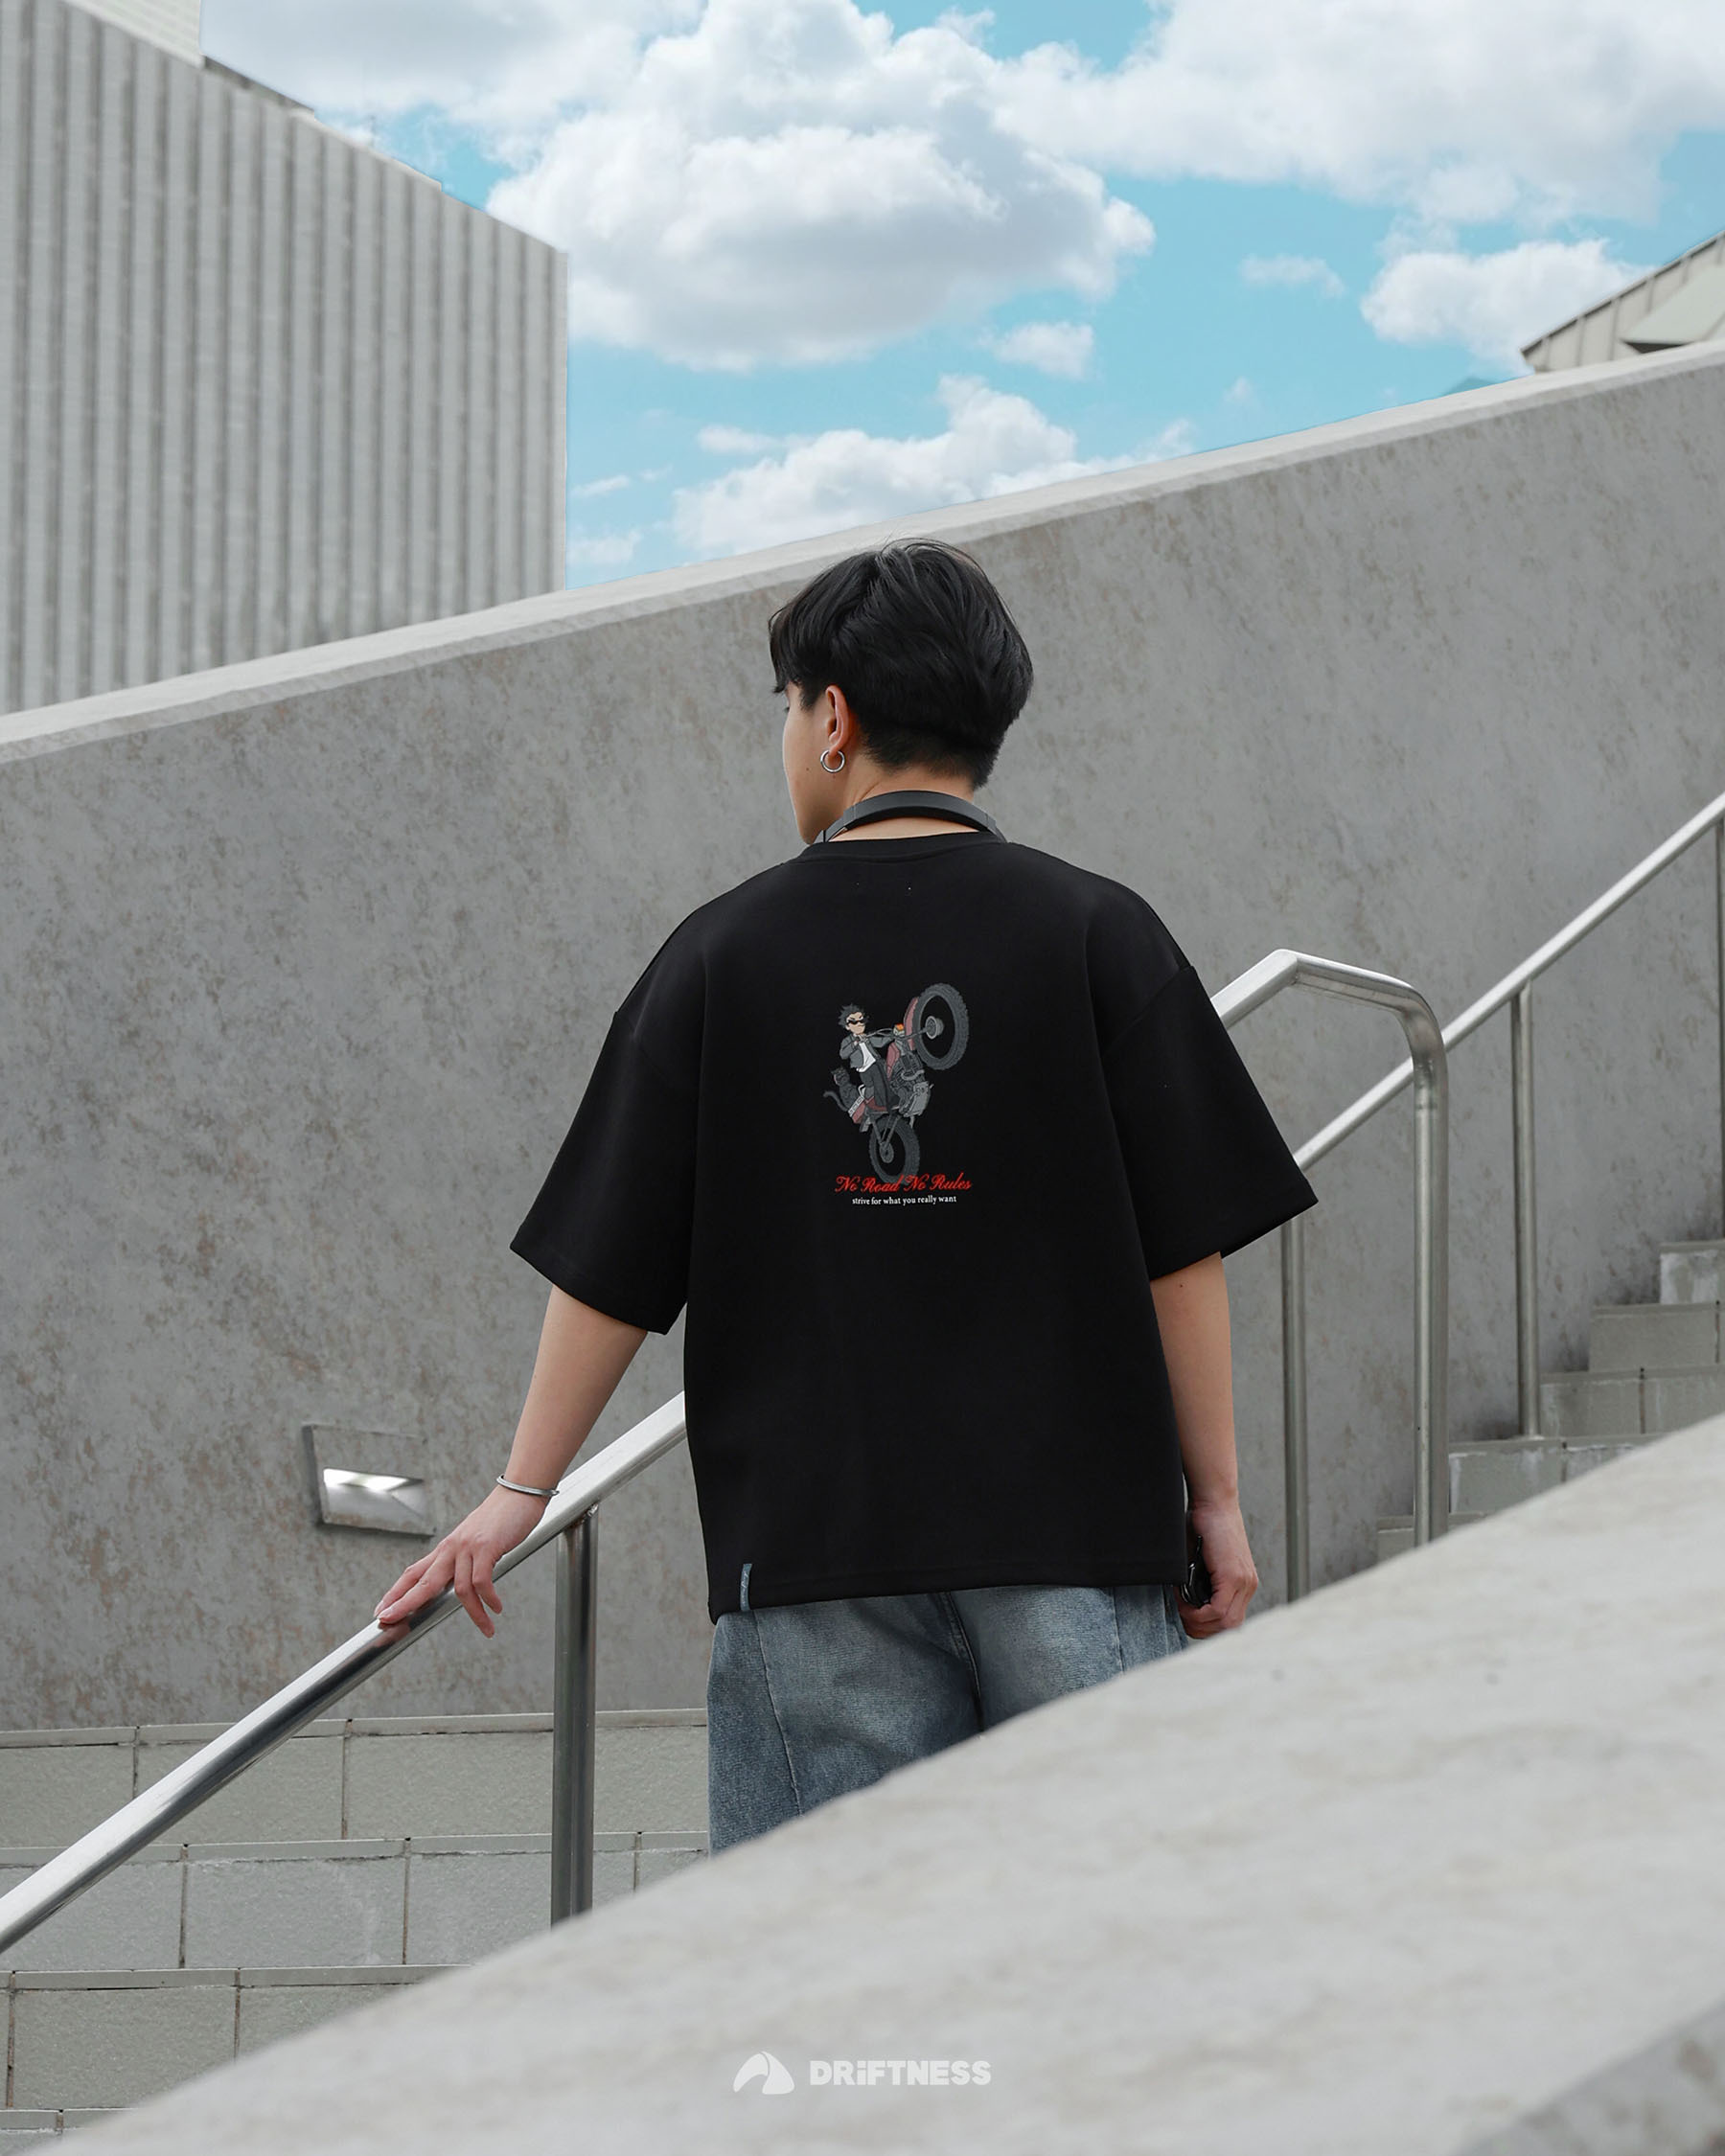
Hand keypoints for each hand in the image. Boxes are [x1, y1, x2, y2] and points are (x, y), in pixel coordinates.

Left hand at [374, 1485, 547, 1638]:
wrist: (517, 1495)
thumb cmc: (499, 1519)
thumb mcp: (473, 1541)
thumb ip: (463, 1561)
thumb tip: (460, 1586)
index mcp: (445, 1549)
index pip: (413, 1573)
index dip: (395, 1593)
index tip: (382, 1610)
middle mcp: (451, 1548)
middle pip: (423, 1582)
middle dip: (405, 1603)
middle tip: (391, 1621)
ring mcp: (467, 1547)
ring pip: (459, 1589)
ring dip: (474, 1613)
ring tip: (487, 1628)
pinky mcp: (486, 1547)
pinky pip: (481, 1581)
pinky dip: (488, 1599)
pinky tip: (496, 1607)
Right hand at [1178, 1494, 1258, 1638]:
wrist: (1213, 1501)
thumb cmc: (1203, 1525)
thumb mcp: (1204, 1561)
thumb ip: (1202, 1583)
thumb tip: (1186, 1604)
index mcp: (1243, 1583)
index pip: (1230, 1621)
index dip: (1206, 1626)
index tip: (1187, 1615)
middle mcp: (1248, 1585)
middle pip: (1229, 1627)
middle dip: (1201, 1629)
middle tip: (1182, 1616)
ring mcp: (1244, 1581)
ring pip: (1226, 1623)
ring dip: (1198, 1622)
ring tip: (1181, 1607)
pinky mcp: (1234, 1576)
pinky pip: (1219, 1611)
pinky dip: (1198, 1612)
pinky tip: (1184, 1601)